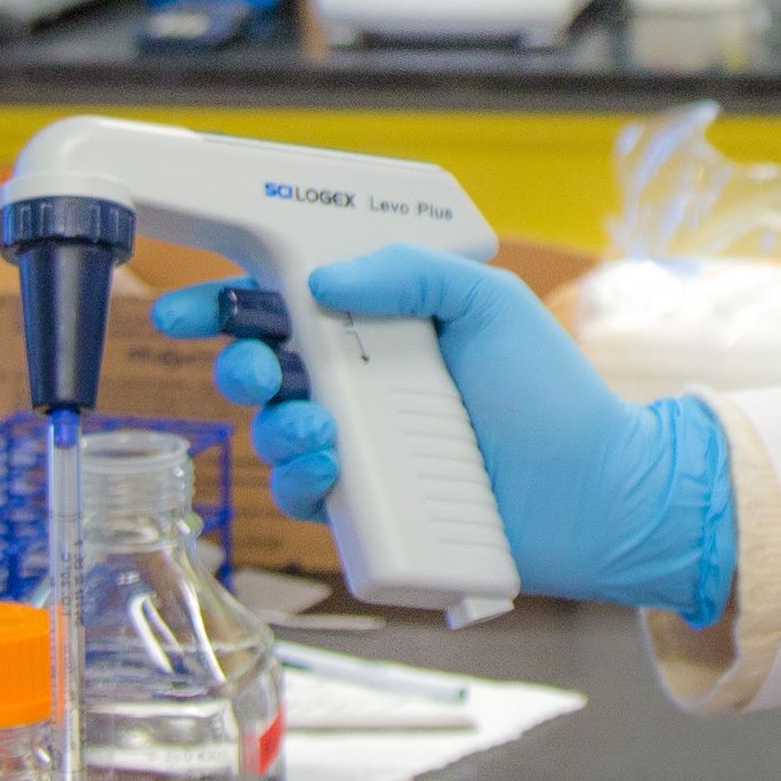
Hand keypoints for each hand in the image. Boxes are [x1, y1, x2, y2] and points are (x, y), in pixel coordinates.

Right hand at [153, 247, 731, 619]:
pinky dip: (300, 479)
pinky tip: (330, 466)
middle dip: (238, 362)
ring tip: (318, 424)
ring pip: (273, 432)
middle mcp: (361, 386)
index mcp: (381, 327)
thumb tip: (323, 278)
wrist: (597, 492)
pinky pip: (303, 496)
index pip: (285, 306)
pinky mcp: (368, 510)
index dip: (226, 304)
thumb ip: (411, 270)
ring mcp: (362, 449)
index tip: (182, 307)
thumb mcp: (487, 302)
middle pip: (263, 368)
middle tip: (258, 368)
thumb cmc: (552, 393)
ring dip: (274, 423)